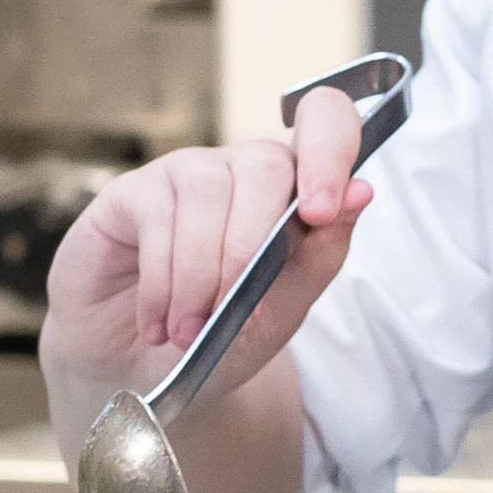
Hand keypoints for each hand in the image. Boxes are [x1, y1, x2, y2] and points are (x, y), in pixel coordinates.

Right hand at [39, 83, 373, 422]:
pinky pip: (155, 217)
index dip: (330, 152)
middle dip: (250, 248)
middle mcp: (241, 168)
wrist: (145, 372)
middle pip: (264, 164)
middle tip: (227, 315)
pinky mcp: (131, 191)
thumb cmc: (222, 336)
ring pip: (207, 193)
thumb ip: (322, 255)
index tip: (321, 213)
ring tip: (186, 333)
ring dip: (199, 276)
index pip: (326, 120)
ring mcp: (184, 173)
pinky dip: (161, 283)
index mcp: (294, 187)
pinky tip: (156, 323)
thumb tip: (362, 191)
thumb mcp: (283, 310)